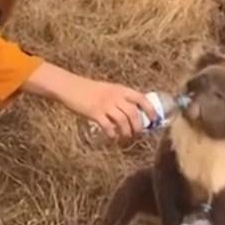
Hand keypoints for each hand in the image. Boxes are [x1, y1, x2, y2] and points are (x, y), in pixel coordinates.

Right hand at [22, 62, 157, 138]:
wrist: (70, 87)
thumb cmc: (89, 89)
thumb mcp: (109, 89)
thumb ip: (120, 98)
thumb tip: (134, 112)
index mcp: (120, 89)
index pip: (141, 98)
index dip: (150, 110)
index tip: (154, 120)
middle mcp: (115, 96)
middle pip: (133, 113)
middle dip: (138, 126)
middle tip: (137, 134)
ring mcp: (105, 104)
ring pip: (123, 121)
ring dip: (126, 132)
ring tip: (125, 137)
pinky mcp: (94, 113)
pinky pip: (108, 126)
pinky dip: (112, 134)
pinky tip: (112, 137)